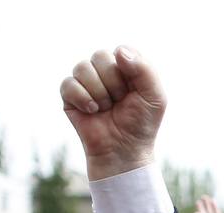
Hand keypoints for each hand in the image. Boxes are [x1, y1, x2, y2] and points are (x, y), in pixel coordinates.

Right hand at [61, 46, 165, 180]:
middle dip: (113, 83)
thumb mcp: (155, 97)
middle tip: (119, 102)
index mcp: (125, 67)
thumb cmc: (141, 124)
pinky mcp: (70, 96)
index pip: (121, 50)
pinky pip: (68, 84)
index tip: (134, 92)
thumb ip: (145, 70)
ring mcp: (86, 82)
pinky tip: (92, 111)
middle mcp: (104, 71)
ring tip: (106, 108)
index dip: (128, 71)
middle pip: (100, 56)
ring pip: (82, 67)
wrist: (123, 151)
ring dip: (99, 92)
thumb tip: (118, 52)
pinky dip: (82, 98)